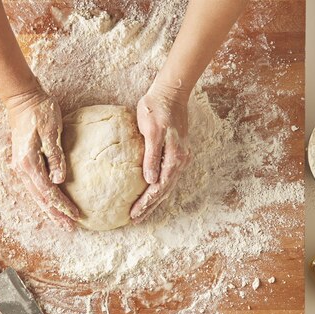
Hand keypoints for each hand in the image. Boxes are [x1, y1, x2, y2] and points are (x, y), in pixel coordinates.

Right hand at [5, 81, 78, 230]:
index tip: (76, 215)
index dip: (62, 205)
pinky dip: (44, 198)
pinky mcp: (24, 163)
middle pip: (40, 198)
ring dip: (49, 209)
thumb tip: (59, 181)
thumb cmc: (39, 111)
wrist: (23, 99)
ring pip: (36, 195)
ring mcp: (21, 166)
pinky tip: (52, 203)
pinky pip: (35, 186)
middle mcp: (22, 168)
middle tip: (70, 228)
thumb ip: (55, 156)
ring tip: (62, 222)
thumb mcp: (51, 131)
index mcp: (29, 162)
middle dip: (55, 214)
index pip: (48, 191)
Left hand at [131, 80, 190, 223]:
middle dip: (150, 206)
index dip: (146, 203)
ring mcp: (181, 157)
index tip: (133, 215)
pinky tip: (151, 191)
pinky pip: (168, 176)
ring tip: (142, 211)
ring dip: (155, 200)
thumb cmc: (157, 109)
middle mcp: (181, 161)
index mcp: (175, 158)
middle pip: (164, 191)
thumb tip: (150, 180)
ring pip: (167, 185)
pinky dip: (159, 188)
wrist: (170, 93)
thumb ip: (151, 155)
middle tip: (135, 219)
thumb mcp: (151, 130)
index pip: (159, 188)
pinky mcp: (177, 153)